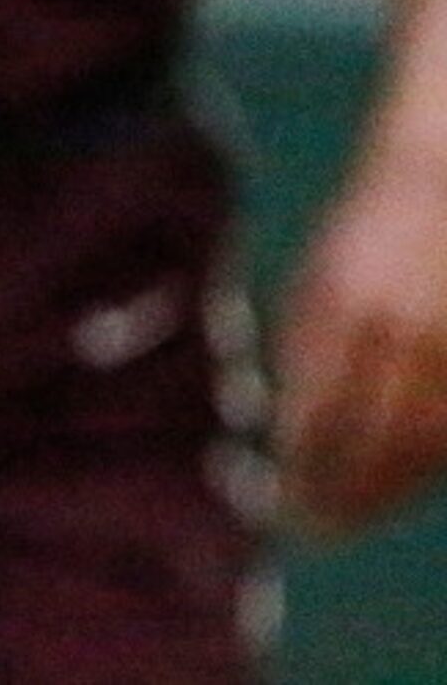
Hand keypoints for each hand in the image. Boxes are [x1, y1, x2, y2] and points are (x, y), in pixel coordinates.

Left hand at [275, 144, 446, 533]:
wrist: (435, 180)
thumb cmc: (360, 239)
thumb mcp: (311, 284)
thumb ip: (300, 354)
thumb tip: (284, 434)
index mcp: (340, 309)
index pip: (317, 413)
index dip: (302, 470)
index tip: (281, 506)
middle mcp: (398, 331)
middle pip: (371, 442)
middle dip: (341, 495)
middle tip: (312, 529)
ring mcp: (446, 347)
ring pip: (423, 447)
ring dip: (386, 495)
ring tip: (351, 520)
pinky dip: (425, 467)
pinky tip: (400, 486)